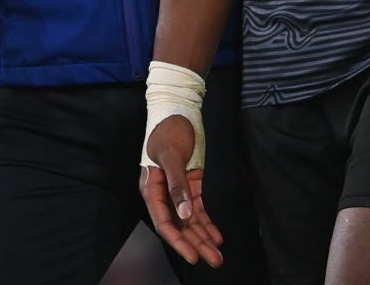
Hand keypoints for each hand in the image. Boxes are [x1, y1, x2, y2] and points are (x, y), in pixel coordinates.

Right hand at [140, 116, 222, 267]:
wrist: (177, 109)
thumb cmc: (168, 129)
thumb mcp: (172, 155)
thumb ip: (177, 185)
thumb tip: (184, 214)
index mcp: (151, 188)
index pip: (164, 222)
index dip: (178, 241)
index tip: (193, 256)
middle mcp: (163, 193)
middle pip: (180, 225)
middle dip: (196, 244)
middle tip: (214, 261)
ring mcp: (178, 190)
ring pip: (190, 220)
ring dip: (203, 237)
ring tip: (218, 255)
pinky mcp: (191, 184)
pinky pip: (198, 209)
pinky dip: (207, 222)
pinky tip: (216, 236)